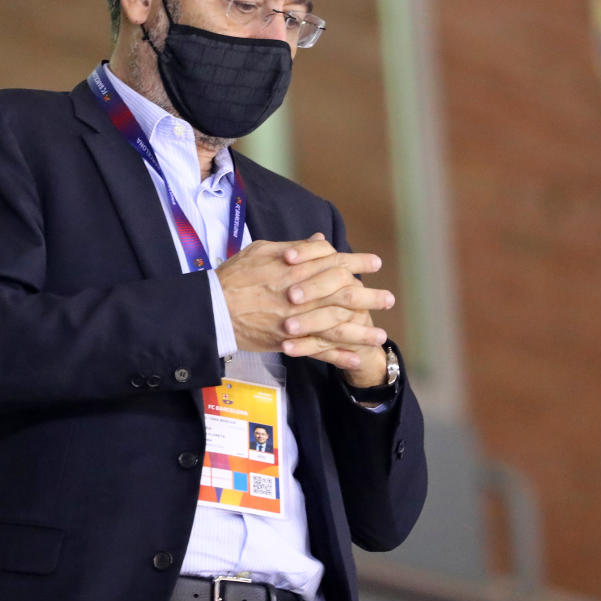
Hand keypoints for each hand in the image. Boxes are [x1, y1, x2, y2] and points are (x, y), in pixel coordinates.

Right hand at [216, 233, 394, 368]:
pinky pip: (318, 351)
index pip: (334, 261)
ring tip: (380, 336)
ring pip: (336, 326)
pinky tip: (356, 359)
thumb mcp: (262, 250)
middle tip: (389, 299)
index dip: (357, 261)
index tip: (375, 262)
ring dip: (360, 332)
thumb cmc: (234, 276)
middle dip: (368, 297)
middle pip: (342, 295)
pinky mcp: (287, 341)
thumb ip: (295, 247)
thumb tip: (319, 241)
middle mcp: (300, 293)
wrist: (212, 308)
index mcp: (295, 268)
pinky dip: (338, 356)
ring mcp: (295, 320)